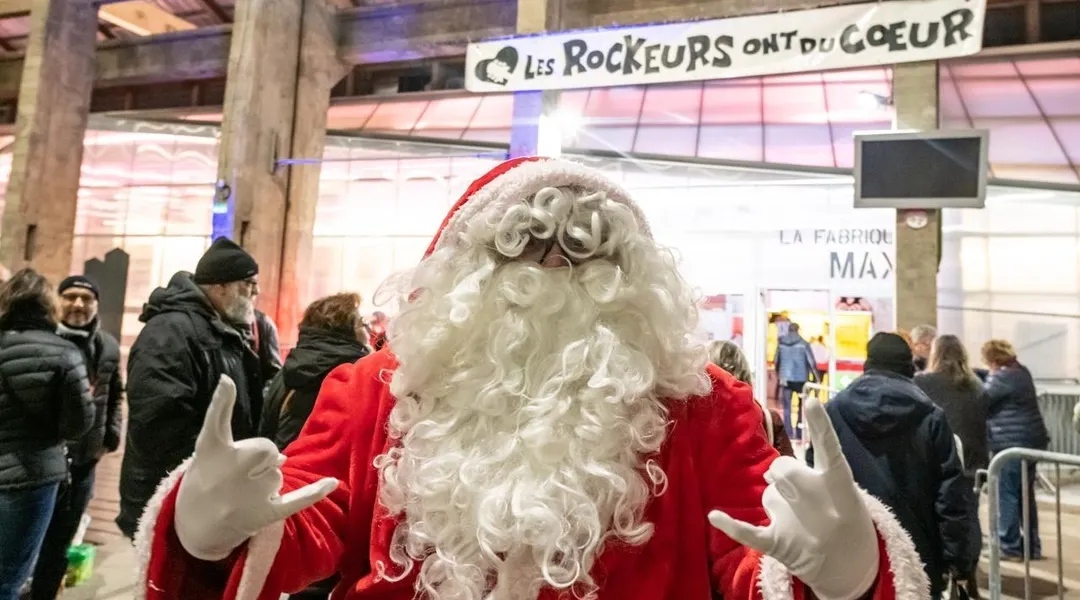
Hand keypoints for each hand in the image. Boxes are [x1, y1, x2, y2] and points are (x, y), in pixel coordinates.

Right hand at [175, 376, 337, 560]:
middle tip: (241, 474)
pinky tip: (332, 483)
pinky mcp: (264, 514)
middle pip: (267, 449)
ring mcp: (247, 496)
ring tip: (244, 494)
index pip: (218, 422)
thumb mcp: (207, 454)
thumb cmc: (206, 480)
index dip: (222, 400)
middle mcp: (228, 472)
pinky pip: (296, 500)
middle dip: (262, 458)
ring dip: (268, 481)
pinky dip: (315, 492)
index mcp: (210, 452)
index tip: (227, 382)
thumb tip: (283, 456)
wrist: (193, 527)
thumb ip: (238, 446)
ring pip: (278, 474)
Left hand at [708, 397, 878, 599]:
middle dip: (783, 474)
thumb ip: (812, 475)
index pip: (830, 450)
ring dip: (778, 502)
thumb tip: (772, 470)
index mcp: (840, 486)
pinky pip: (749, 531)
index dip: (821, 426)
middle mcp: (818, 500)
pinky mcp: (780, 543)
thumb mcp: (845, 495)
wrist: (853, 570)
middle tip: (800, 492)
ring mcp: (797, 522)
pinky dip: (731, 525)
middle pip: (783, 468)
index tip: (812, 402)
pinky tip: (714, 516)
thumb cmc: (846, 523)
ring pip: (769, 494)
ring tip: (800, 521)